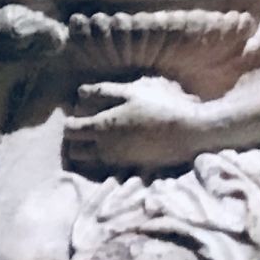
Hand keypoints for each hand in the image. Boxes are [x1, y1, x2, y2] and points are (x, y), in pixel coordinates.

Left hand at [64, 75, 218, 171]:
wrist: (189, 132)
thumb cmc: (160, 106)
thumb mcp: (131, 92)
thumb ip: (103, 92)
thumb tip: (79, 92)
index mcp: (102, 127)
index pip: (70, 130)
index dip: (70, 122)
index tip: (78, 114)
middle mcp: (104, 149)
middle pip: (74, 151)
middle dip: (75, 140)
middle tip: (85, 127)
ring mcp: (116, 161)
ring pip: (88, 162)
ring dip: (88, 151)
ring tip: (99, 138)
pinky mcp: (129, 168)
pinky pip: (105, 167)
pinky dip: (103, 159)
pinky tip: (117, 146)